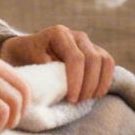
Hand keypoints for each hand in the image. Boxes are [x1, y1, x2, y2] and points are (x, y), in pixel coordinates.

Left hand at [0, 25, 114, 102]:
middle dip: (88, 84)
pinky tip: (96, 94)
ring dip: (99, 83)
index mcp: (59, 34)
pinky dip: (105, 80)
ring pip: (105, 60)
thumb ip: (43, 70)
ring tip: (88, 99)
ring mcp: (87, 42)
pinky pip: (108, 64)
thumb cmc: (26, 58)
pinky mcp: (95, 51)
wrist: (26, 50)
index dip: (77, 80)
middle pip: (93, 59)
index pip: (76, 58)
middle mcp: (76, 35)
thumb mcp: (29, 62)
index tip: (71, 99)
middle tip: (78, 101)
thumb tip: (56, 86)